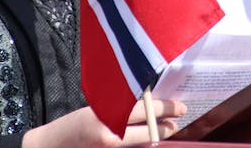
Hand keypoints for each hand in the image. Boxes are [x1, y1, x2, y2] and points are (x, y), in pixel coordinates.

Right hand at [23, 98, 186, 147]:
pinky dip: (142, 145)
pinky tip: (147, 140)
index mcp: (105, 114)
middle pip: (149, 131)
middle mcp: (109, 134)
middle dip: (167, 125)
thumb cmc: (71, 126)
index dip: (165, 108)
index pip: (143, 109)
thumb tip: (149, 106)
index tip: (178, 106)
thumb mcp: (95, 110)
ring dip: (156, 136)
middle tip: (178, 119)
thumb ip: (119, 109)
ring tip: (167, 129)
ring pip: (144, 144)